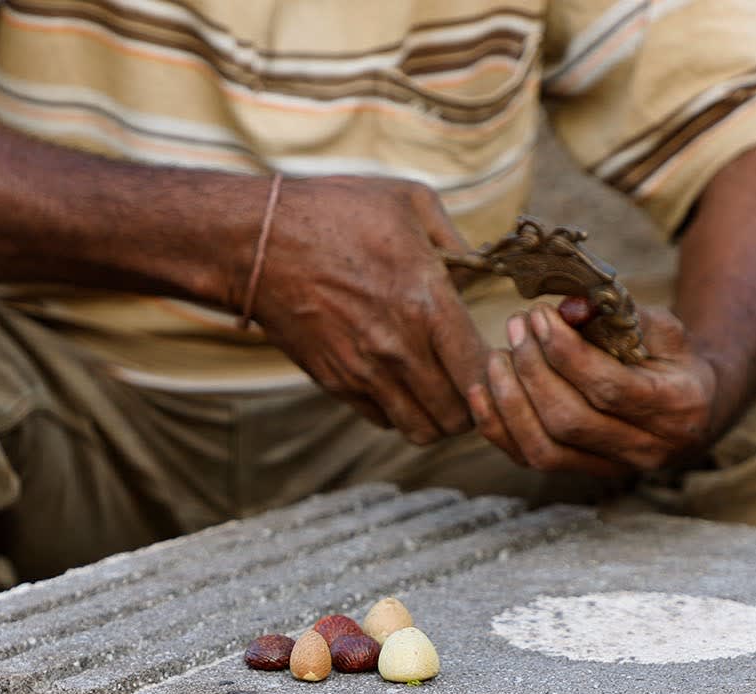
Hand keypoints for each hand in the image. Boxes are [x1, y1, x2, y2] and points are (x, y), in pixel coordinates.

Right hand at [246, 176, 490, 444]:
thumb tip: (477, 271)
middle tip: (472, 382)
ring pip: (423, 430)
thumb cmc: (334, 211)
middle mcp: (399, 347)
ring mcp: (365, 371)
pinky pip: (384, 420)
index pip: (483, 372)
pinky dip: (400, 411)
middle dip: (475, 404)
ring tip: (440, 390)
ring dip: (438, 416)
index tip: (496, 360)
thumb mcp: (409, 201)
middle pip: (459, 415)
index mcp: (427, 302)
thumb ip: (456, 241)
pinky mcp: (336, 382)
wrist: (256, 241)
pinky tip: (400, 382)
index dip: (500, 375)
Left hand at [475, 298, 720, 475]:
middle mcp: (646, 448)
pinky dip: (498, 427)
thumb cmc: (673, 359)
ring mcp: (612, 469)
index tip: (539, 315)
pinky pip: (530, 460)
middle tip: (516, 326)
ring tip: (498, 356)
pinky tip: (482, 390)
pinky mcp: (583, 474)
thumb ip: (620, 315)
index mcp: (676, 406)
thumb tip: (568, 307)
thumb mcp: (663, 328)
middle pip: (570, 420)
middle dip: (533, 370)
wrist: (694, 411)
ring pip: (545, 450)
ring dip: (511, 401)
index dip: (565, 352)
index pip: (608, 388)